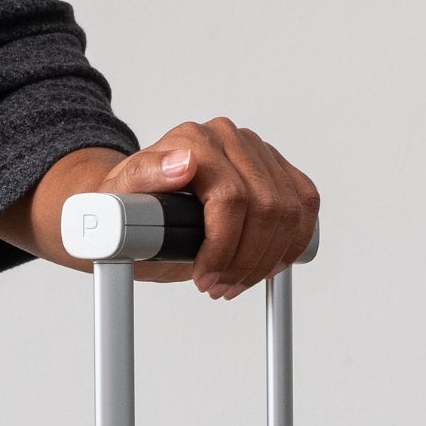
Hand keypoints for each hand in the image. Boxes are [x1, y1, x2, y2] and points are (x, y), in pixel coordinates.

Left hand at [0, 121, 318, 294]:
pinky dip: (292, 242)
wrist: (136, 207)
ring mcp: (256, 152)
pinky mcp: (277, 170)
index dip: (223, 247)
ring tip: (235, 281)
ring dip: (267, 259)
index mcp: (194, 140)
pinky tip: (268, 264)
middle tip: (219, 286)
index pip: (232, 198)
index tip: (205, 278)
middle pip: (266, 208)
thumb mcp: (119, 197)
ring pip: (290, 211)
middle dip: (245, 260)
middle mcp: (229, 139)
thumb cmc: (128, 204)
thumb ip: (145, 176)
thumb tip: (182, 163)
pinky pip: (306, 204)